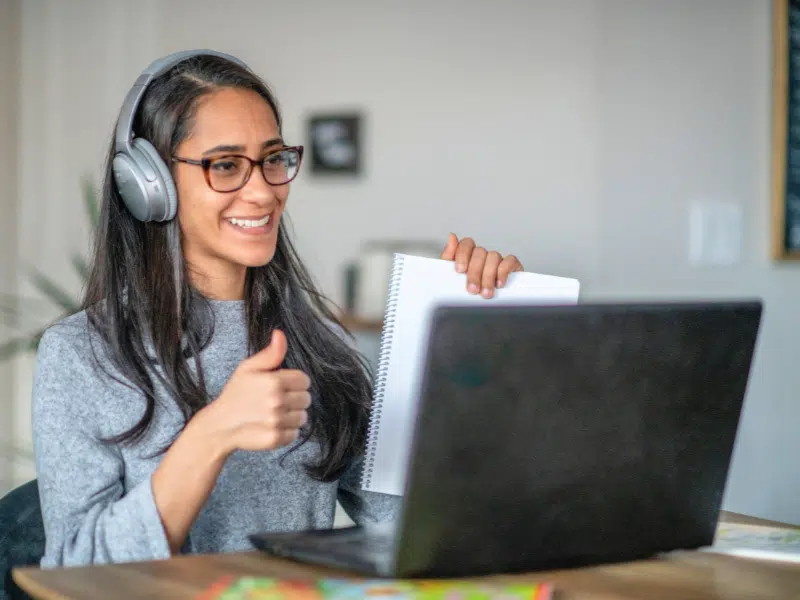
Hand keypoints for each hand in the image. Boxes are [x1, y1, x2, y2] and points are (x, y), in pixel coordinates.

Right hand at [197, 329, 310, 454]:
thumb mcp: (248, 368)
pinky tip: (272, 426)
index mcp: (273, 381)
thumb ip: (270, 353)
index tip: (283, 386)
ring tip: (274, 414)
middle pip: (306, 399)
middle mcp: (277, 401)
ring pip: (302, 417)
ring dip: (292, 416)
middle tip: (276, 401)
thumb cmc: (235, 394)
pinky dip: (287, 432)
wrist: (220, 425)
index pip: (304, 380)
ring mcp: (277, 421)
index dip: (295, 383)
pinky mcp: (276, 438)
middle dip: (294, 399)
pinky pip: (295, 433)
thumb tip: (280, 334)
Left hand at [440, 233, 523, 298]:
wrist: (482, 309)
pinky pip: (510, 261)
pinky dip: (503, 272)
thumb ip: (449, 256)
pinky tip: (499, 283)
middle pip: (479, 252)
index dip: (463, 254)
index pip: (467, 244)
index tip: (460, 270)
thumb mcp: (451, 276)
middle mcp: (483, 256)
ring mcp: (497, 260)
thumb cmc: (465, 291)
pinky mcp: (511, 266)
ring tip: (485, 292)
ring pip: (493, 256)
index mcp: (468, 255)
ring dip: (488, 276)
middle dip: (475, 273)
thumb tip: (451, 237)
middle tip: (472, 289)